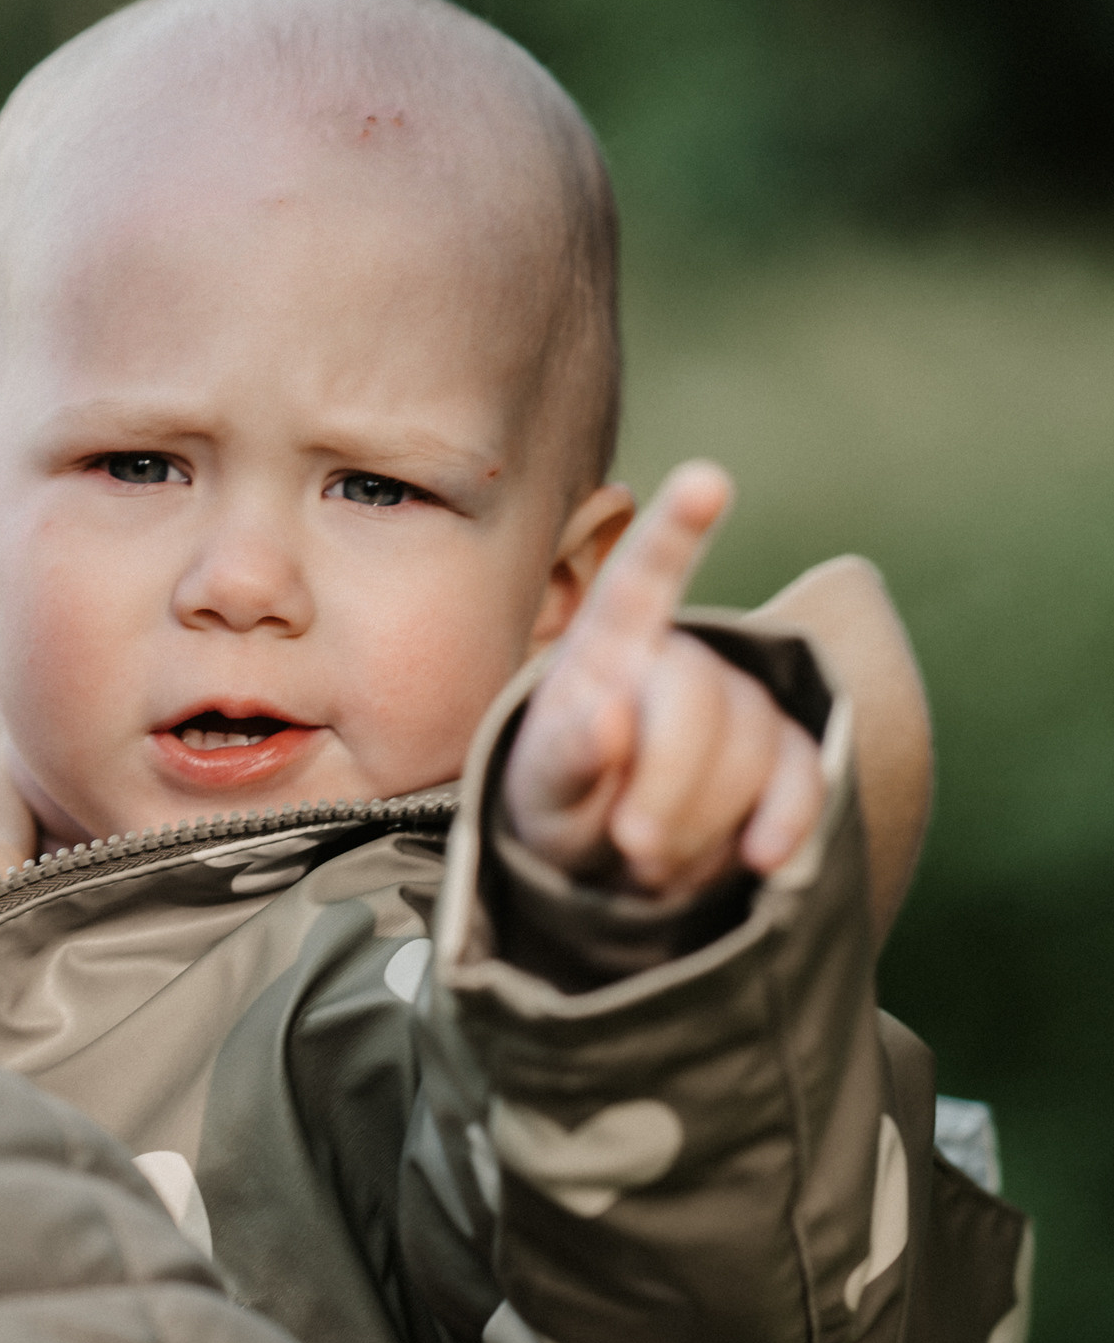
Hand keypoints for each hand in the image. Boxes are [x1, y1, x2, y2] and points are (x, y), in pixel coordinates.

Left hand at [503, 462, 825, 904]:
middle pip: (693, 694)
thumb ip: (563, 758)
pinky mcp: (787, 754)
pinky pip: (805, 775)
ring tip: (649, 861)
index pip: (640, 579)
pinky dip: (786, 821)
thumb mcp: (539, 791)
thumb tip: (608, 716)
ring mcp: (742, 701)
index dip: (676, 530)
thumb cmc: (564, 804)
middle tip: (630, 846)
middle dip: (664, 781)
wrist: (612, 861)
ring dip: (702, 821)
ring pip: (751, 744)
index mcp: (607, 646)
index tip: (707, 480)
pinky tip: (763, 860)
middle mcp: (681, 657)